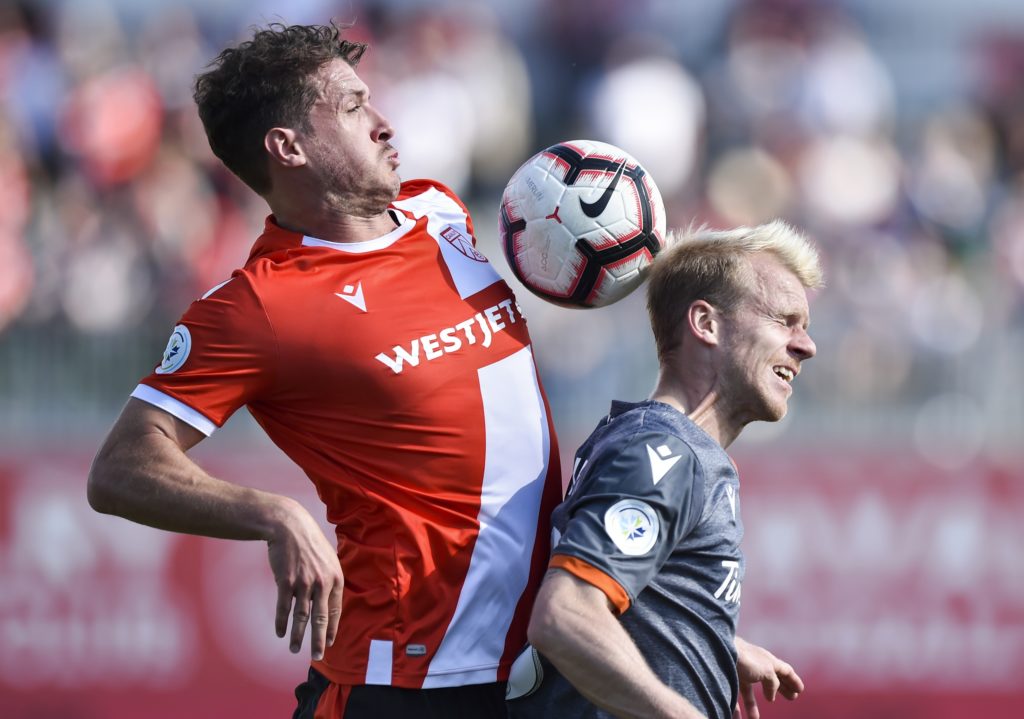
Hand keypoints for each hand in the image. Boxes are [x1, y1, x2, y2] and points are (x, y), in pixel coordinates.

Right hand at [266, 499, 343, 660]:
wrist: (289, 526)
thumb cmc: (309, 543)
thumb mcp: (328, 558)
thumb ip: (329, 579)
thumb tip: (329, 600)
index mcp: (336, 577)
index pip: (336, 609)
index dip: (332, 628)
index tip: (329, 642)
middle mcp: (322, 582)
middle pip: (321, 618)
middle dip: (318, 640)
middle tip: (317, 656)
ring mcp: (303, 582)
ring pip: (302, 616)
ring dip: (298, 636)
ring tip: (295, 649)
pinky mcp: (286, 581)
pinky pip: (284, 607)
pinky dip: (281, 622)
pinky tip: (280, 632)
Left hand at [732, 636, 802, 718]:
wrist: (720, 650)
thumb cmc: (746, 658)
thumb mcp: (768, 671)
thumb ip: (773, 683)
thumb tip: (772, 695)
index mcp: (768, 660)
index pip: (785, 670)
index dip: (793, 680)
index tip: (800, 690)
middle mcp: (755, 666)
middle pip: (770, 679)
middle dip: (781, 689)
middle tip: (791, 698)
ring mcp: (740, 672)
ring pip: (748, 691)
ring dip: (752, 706)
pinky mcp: (727, 678)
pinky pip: (732, 696)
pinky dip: (736, 708)